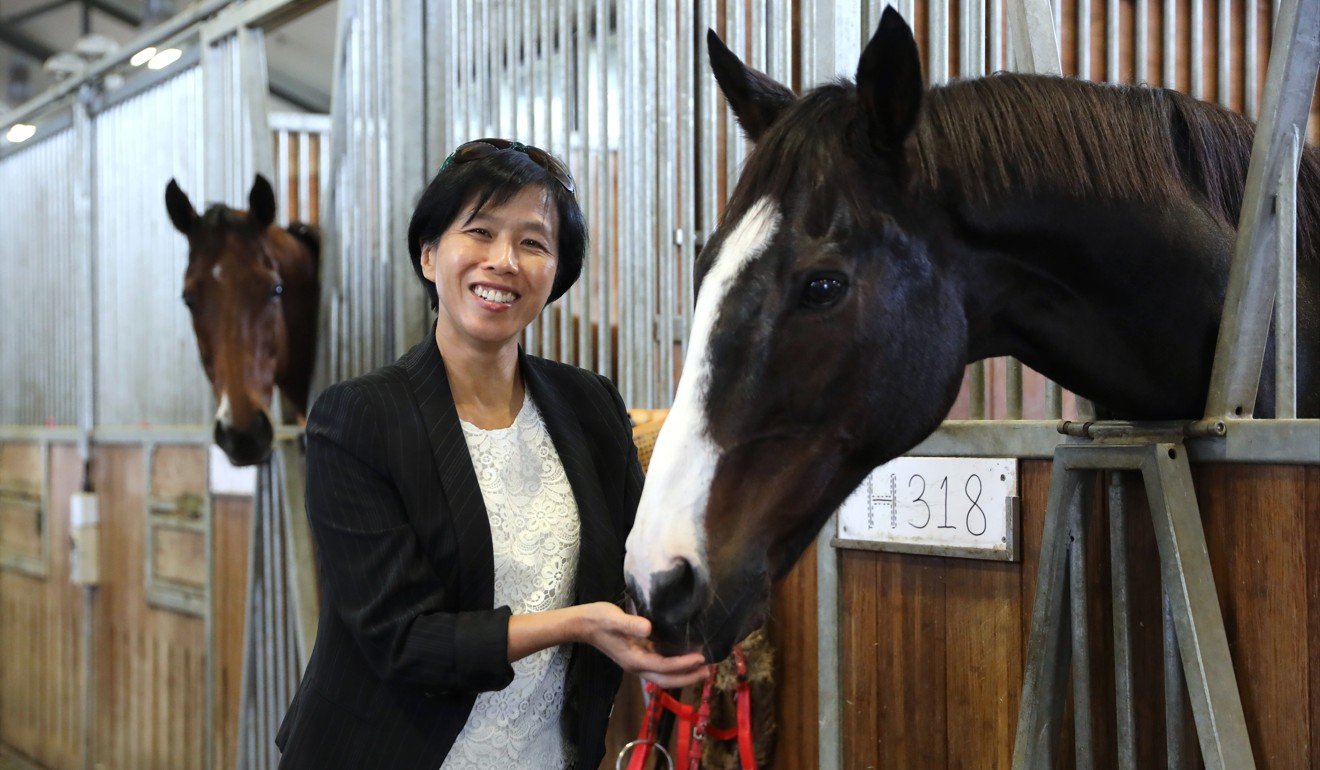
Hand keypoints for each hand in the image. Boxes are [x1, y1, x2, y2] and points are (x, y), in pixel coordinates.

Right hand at [574, 602, 708, 688]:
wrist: (582, 624)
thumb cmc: (598, 619)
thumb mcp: (614, 619)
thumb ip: (631, 624)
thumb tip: (649, 628)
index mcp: (633, 660)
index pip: (663, 667)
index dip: (682, 664)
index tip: (700, 658)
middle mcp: (637, 665)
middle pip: (665, 680)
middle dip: (687, 678)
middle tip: (708, 671)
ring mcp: (637, 662)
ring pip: (663, 675)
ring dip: (682, 674)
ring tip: (701, 668)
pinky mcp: (637, 655)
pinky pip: (659, 665)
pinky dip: (673, 665)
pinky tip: (684, 657)